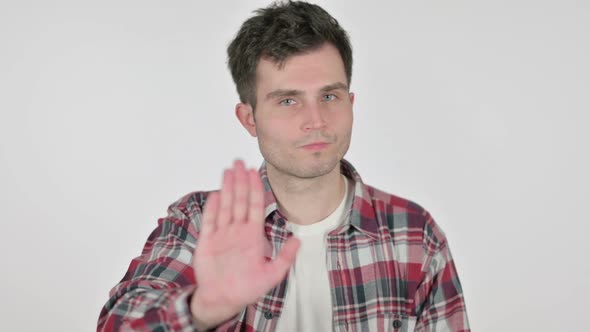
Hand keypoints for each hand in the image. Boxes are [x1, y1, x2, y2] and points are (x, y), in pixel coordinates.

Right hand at [190, 160, 299, 329]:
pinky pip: (210, 222)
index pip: (256, 206)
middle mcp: (238, 231)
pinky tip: (216, 194)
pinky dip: (212, 208)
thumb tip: (299, 240)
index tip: (254, 171)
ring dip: (227, 188)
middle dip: (240, 181)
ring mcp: (222, 235)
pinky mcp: (207, 241)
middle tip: (239, 161)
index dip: (255, 188)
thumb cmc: (247, 289)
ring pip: (225, 206)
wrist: (223, 299)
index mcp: (253, 235)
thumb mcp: (272, 275)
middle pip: (240, 200)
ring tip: (228, 170)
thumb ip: (285, 257)